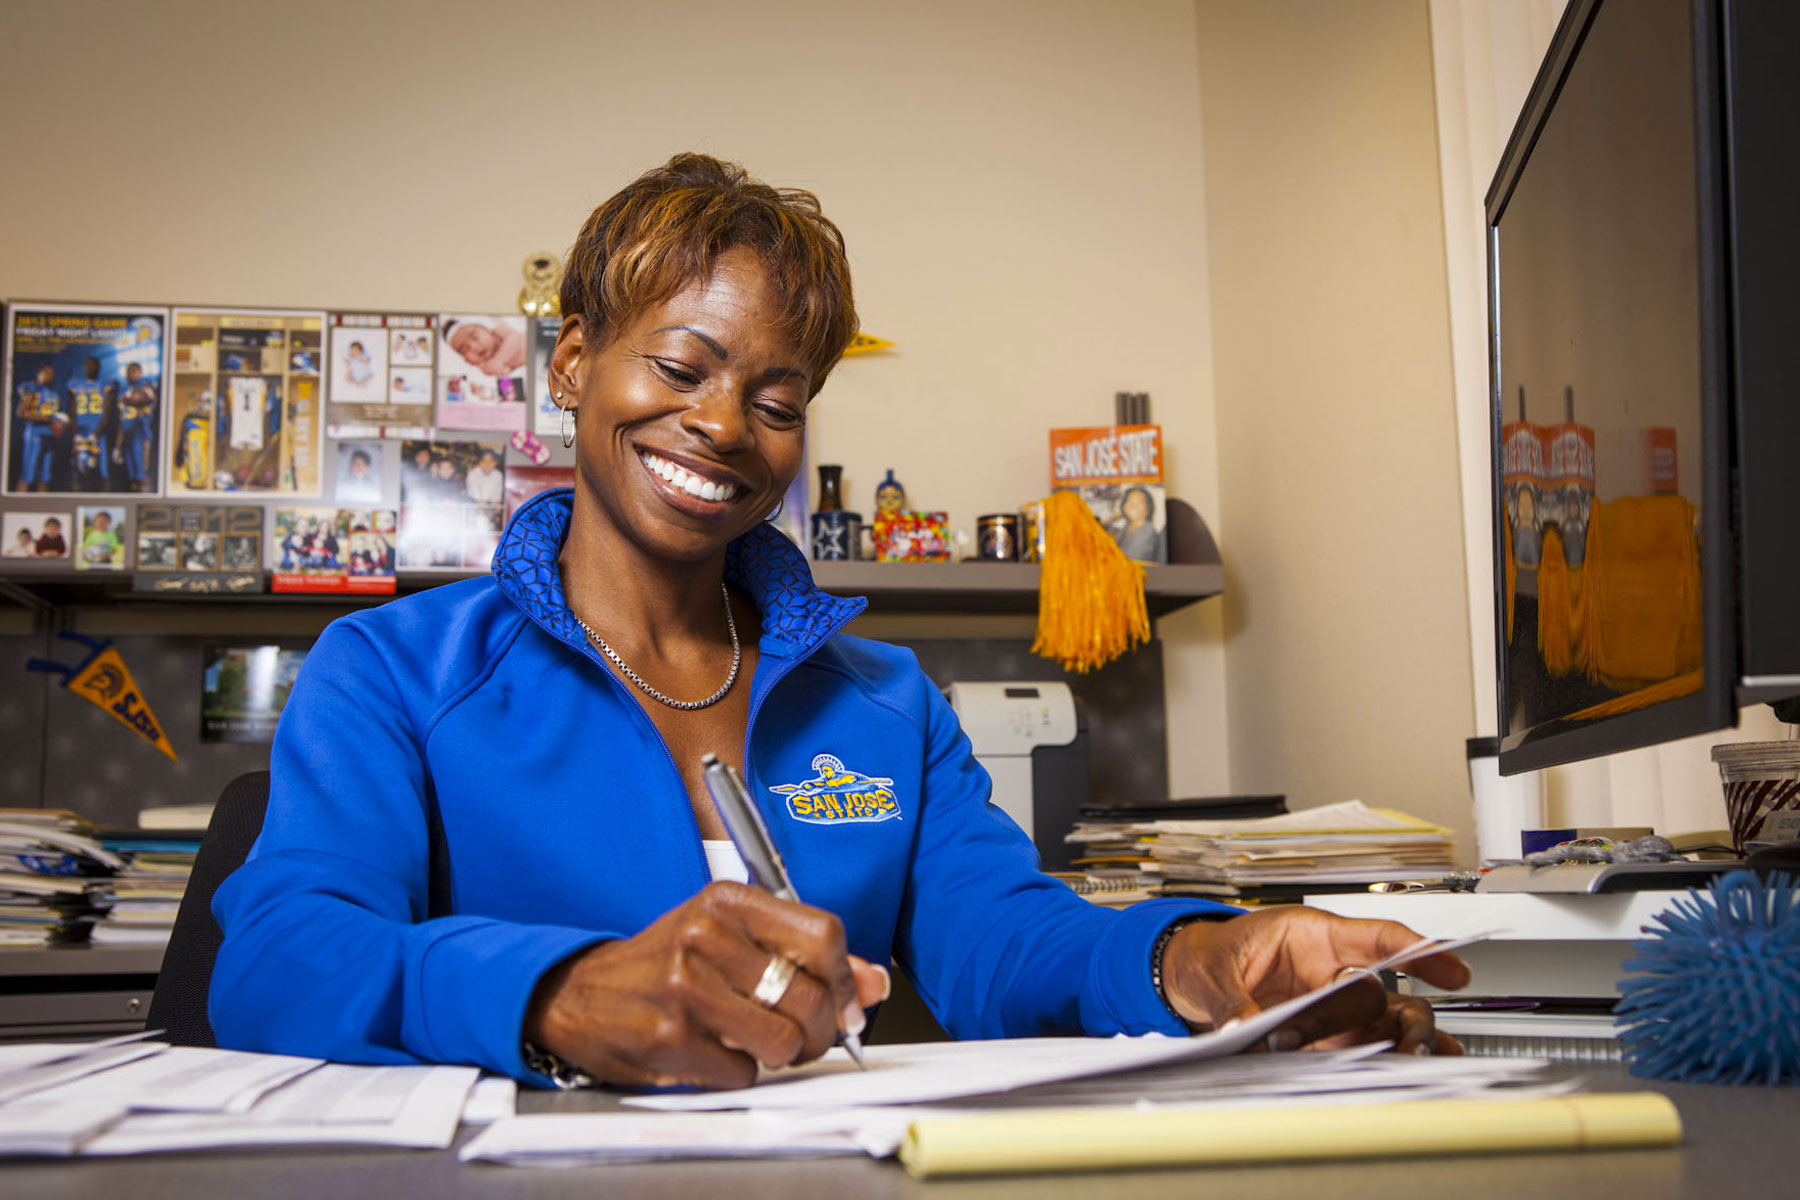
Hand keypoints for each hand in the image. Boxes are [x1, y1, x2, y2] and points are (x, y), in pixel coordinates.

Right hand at [522, 882, 889, 1088]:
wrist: (581, 994)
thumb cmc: (666, 962)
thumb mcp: (732, 937)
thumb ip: (805, 955)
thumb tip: (873, 982)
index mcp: (727, 899)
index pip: (823, 934)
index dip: (847, 978)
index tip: (846, 1002)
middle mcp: (704, 935)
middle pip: (810, 995)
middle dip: (822, 1030)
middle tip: (808, 1036)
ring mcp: (683, 987)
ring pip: (784, 1039)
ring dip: (783, 1054)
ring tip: (760, 1042)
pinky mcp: (668, 1038)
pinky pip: (744, 1072)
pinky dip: (741, 1072)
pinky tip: (716, 1051)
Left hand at [1158, 907, 1469, 1054]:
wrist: (1187, 975)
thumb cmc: (1209, 956)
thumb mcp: (1211, 970)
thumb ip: (1231, 1002)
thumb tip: (1243, 1031)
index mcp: (1312, 937)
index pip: (1376, 938)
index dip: (1418, 950)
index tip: (1451, 968)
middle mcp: (1331, 972)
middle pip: (1383, 992)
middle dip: (1408, 1017)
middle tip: (1416, 1043)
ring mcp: (1332, 1008)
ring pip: (1385, 1023)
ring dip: (1405, 1044)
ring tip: (1418, 1064)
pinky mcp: (1324, 1038)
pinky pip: (1365, 1049)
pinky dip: (1391, 1062)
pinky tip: (1416, 1075)